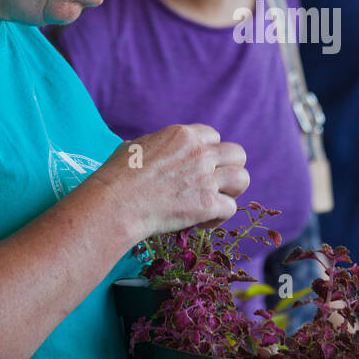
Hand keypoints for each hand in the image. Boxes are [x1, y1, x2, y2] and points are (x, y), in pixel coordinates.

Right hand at [85, 124, 248, 244]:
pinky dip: (219, 217)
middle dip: (228, 168)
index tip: (198, 167)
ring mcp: (206, 178)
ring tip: (215, 201)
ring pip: (242, 178)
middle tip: (214, 184)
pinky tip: (202, 222)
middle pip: (237, 154)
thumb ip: (157, 145)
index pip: (213, 136)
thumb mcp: (136, 146)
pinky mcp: (207, 204)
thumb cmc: (117, 176)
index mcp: (183, 135)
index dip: (208, 152)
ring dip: (232, 191)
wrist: (115, 204)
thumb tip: (155, 149)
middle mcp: (200, 153)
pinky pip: (230, 208)